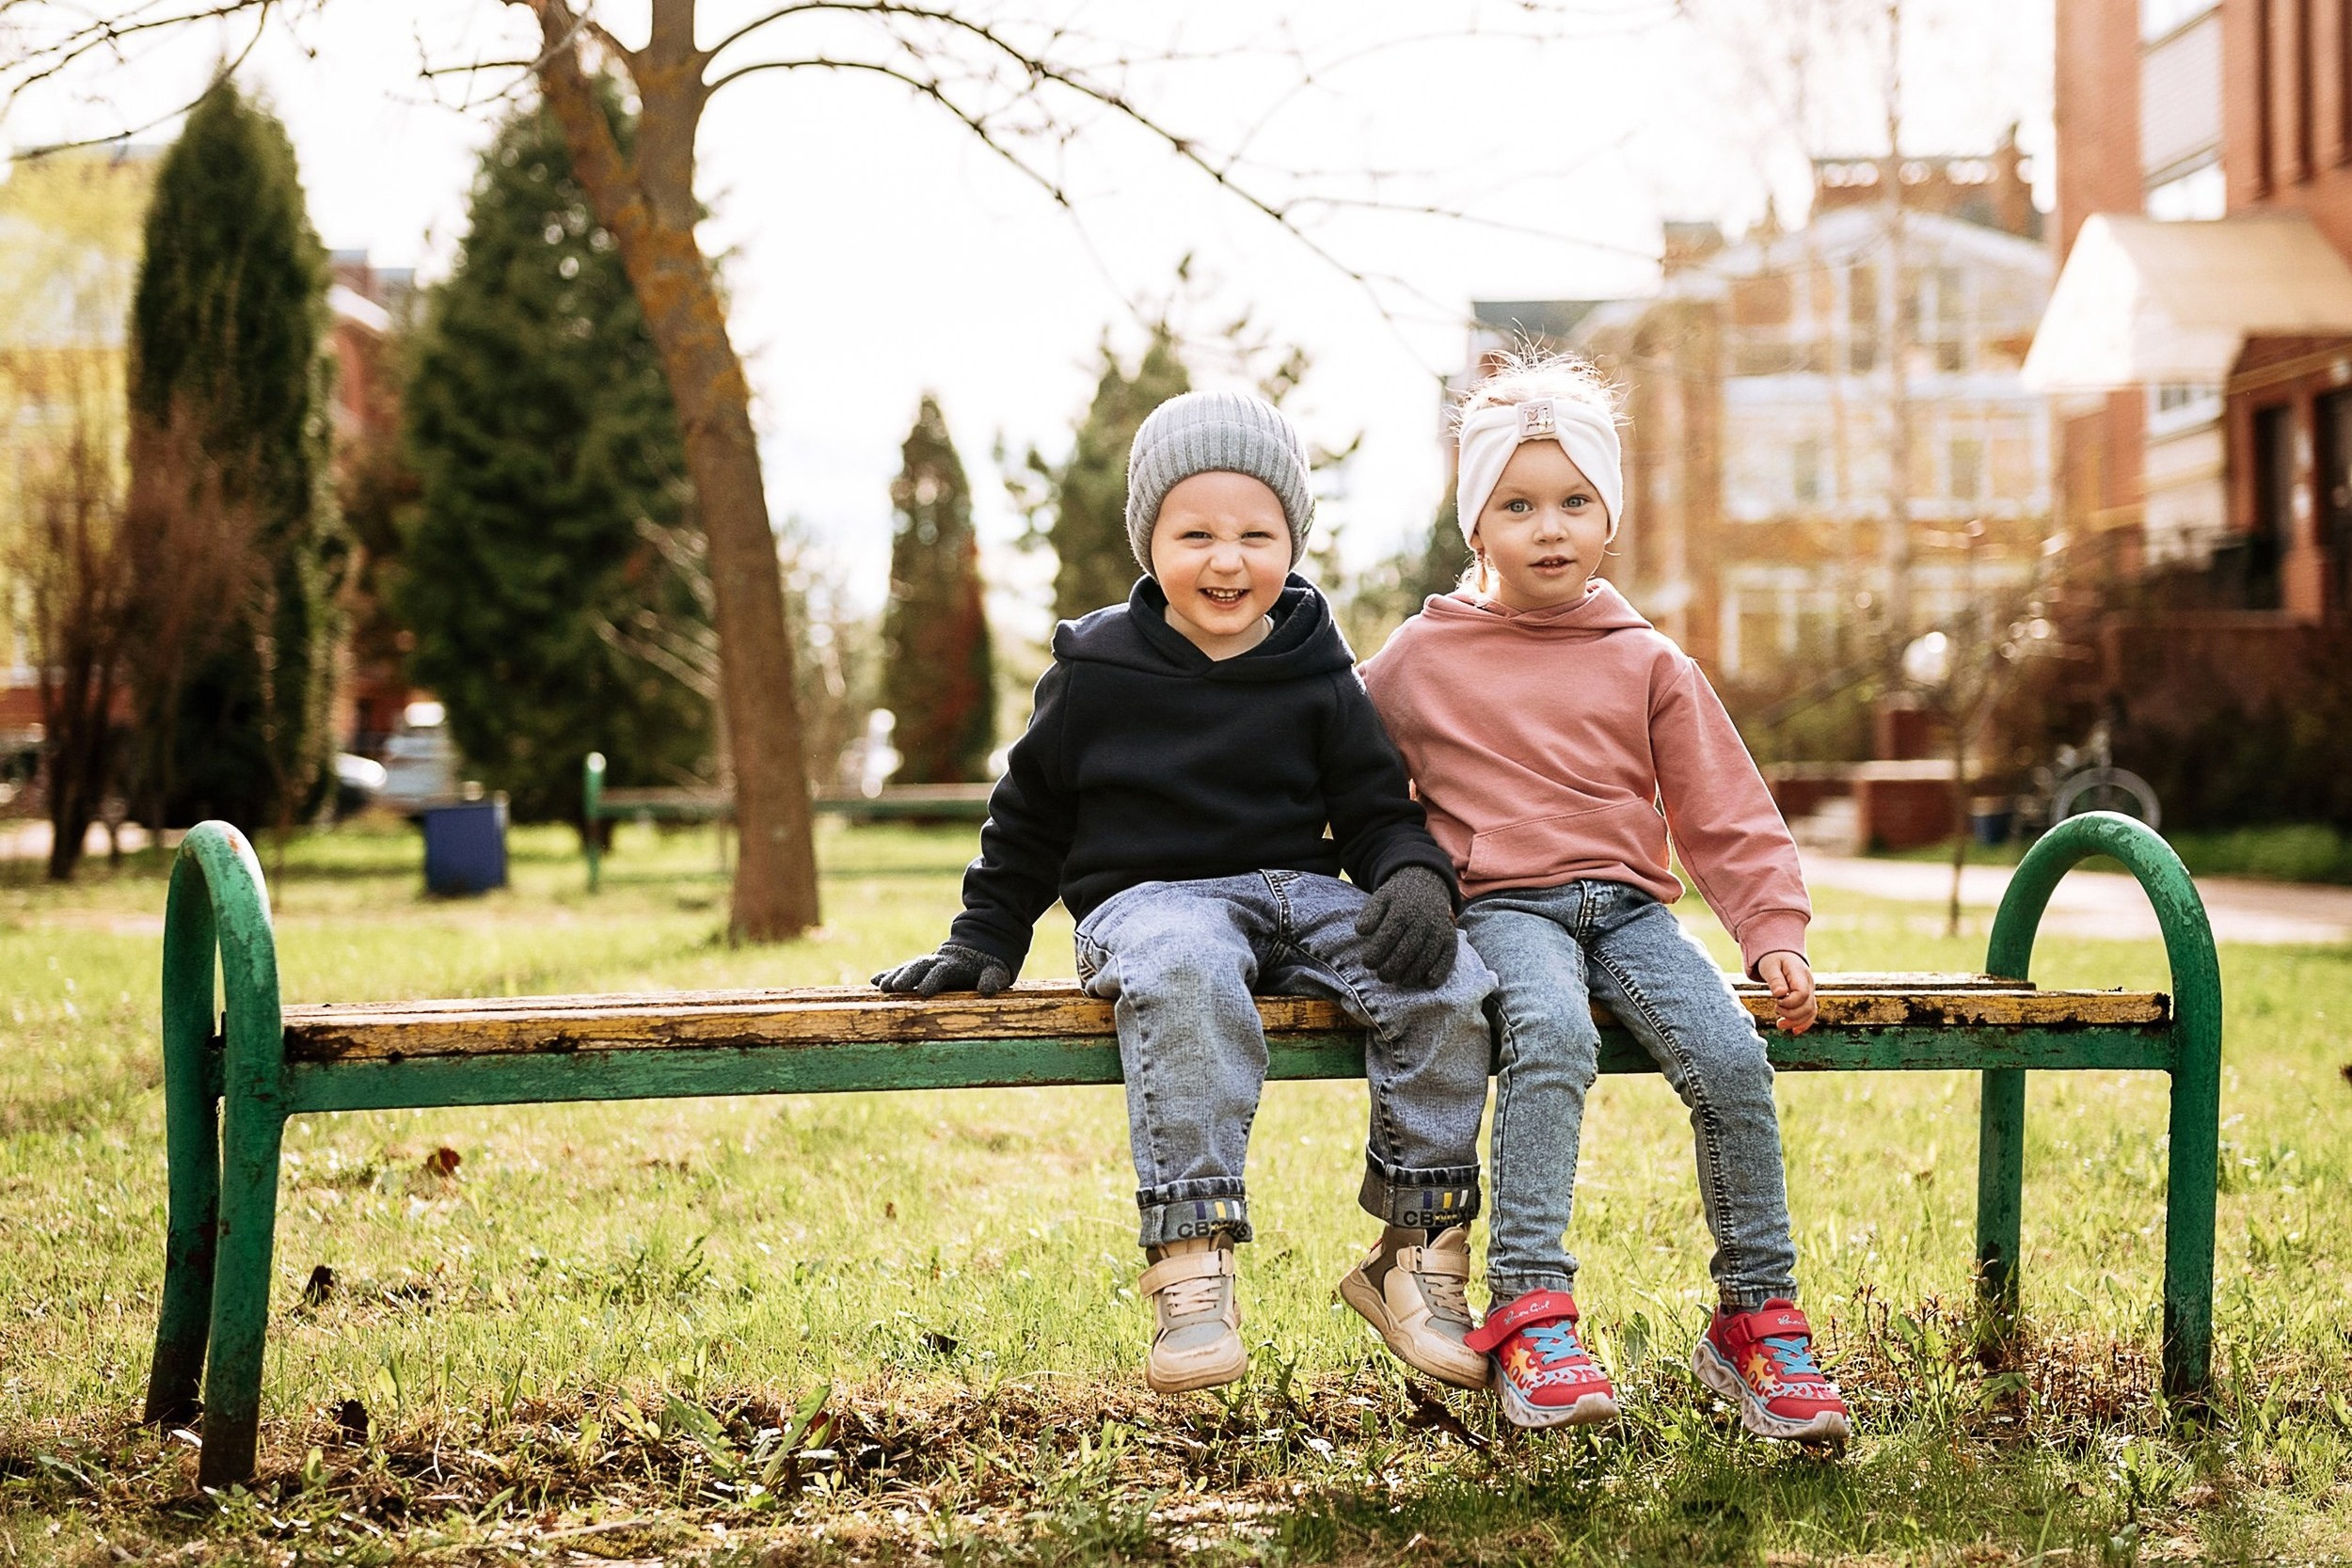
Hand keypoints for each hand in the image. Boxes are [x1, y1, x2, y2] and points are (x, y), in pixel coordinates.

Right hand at [873, 942, 1011, 996]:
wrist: (979, 945)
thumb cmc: (989, 964)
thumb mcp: (996, 971)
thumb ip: (992, 979)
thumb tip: (987, 990)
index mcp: (955, 964)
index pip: (942, 971)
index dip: (934, 980)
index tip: (924, 992)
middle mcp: (937, 961)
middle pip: (920, 967)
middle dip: (907, 976)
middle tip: (895, 988)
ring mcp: (927, 963)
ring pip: (909, 967)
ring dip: (895, 976)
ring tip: (883, 988)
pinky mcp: (920, 969)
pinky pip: (902, 970)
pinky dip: (889, 974)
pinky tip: (874, 981)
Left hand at [1354, 867, 1459, 990]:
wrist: (1426, 884)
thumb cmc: (1397, 898)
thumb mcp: (1380, 899)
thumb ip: (1369, 915)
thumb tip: (1361, 931)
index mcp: (1403, 909)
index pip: (1389, 935)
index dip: (1377, 952)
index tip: (1367, 963)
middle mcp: (1423, 919)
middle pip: (1408, 949)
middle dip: (1393, 967)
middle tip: (1382, 976)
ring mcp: (1439, 928)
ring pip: (1427, 956)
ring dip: (1414, 973)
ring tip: (1400, 981)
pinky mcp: (1450, 936)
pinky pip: (1448, 955)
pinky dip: (1440, 970)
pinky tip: (1429, 982)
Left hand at [1757, 951, 1814, 1033]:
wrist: (1781, 954)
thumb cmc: (1773, 959)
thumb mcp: (1770, 966)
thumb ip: (1775, 979)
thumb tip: (1779, 994)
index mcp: (1801, 975)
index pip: (1802, 995)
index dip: (1790, 1002)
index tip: (1777, 1000)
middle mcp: (1809, 984)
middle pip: (1807, 1007)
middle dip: (1791, 1014)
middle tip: (1776, 1009)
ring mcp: (1810, 992)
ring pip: (1810, 1013)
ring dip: (1795, 1022)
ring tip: (1779, 1024)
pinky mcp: (1807, 998)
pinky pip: (1810, 1013)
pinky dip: (1804, 1023)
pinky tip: (1794, 1031)